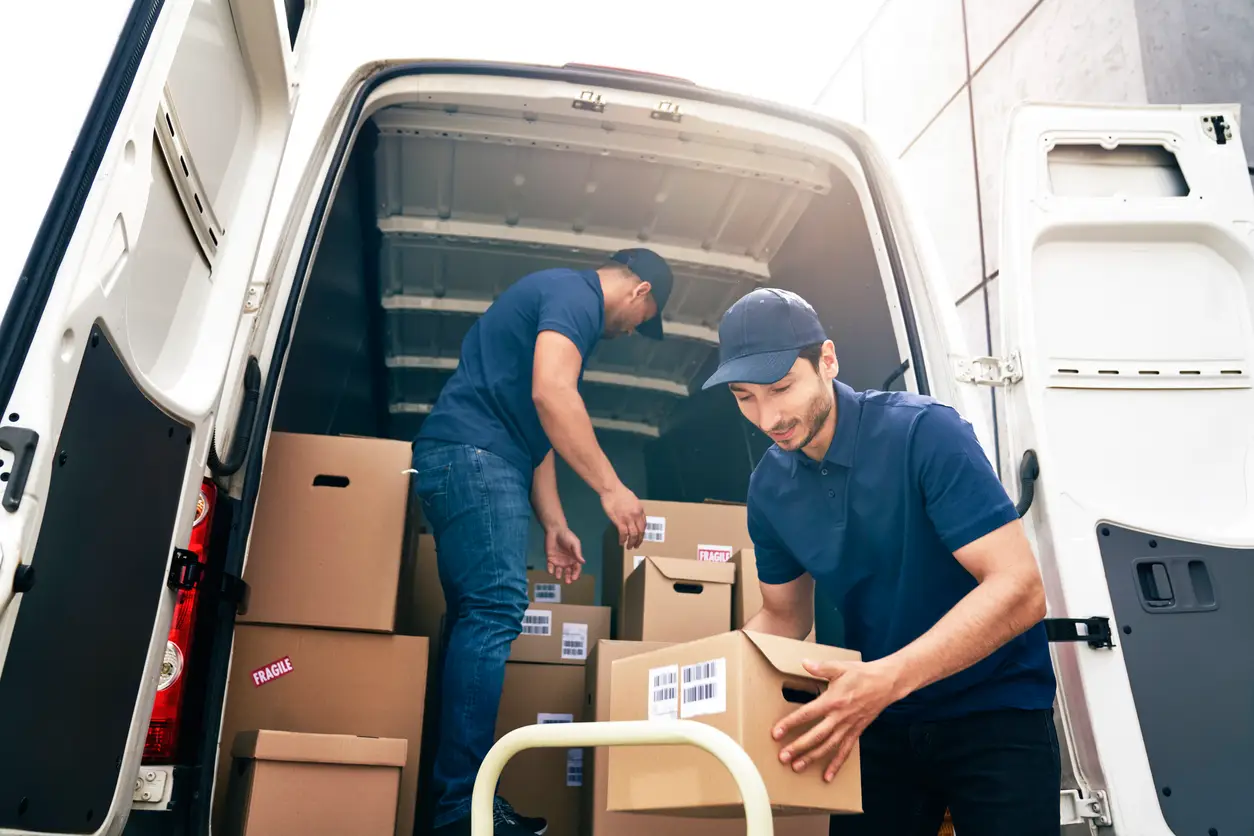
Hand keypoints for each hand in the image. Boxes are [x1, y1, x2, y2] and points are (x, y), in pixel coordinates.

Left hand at [545, 526, 584, 582]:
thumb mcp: (574, 544)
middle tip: (568, 581)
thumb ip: (577, 553)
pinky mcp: (550, 558)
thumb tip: (583, 562)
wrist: (555, 530)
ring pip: (559, 571)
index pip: (576, 568)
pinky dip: (550, 570)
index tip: (575, 578)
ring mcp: (558, 560)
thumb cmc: (567, 536)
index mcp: (574, 558)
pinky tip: (551, 571)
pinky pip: (550, 566)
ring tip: (558, 576)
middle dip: (568, 577)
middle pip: (568, 572)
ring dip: (559, 575)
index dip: (576, 574)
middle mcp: (566, 561)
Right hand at [600, 483, 644, 548]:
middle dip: (639, 540)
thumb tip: (633, 517)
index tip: (640, 537)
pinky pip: (623, 533)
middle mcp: (636, 515)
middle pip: (640, 531)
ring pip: (633, 534)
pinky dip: (623, 539)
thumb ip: (634, 509)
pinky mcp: (619, 521)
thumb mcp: (633, 500)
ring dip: (632, 542)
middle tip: (636, 546)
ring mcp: (628, 519)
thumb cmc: (620, 492)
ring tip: (629, 547)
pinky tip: (621, 542)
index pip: (644, 525)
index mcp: (640, 510)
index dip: (642, 533)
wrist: (612, 489)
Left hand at [773, 658, 902, 781]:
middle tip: (783, 757)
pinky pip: (845, 751)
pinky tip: (827, 776)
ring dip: (812, 758)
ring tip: (797, 767)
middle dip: (798, 747)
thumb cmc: (862, 674)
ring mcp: (848, 726)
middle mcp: (839, 717)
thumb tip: (805, 663)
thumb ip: (821, 667)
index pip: (807, 714)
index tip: (777, 733)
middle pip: (816, 735)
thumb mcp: (840, 666)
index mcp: (832, 700)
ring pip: (828, 746)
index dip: (790, 723)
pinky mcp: (856, 732)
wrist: (886, 683)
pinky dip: (836, 764)